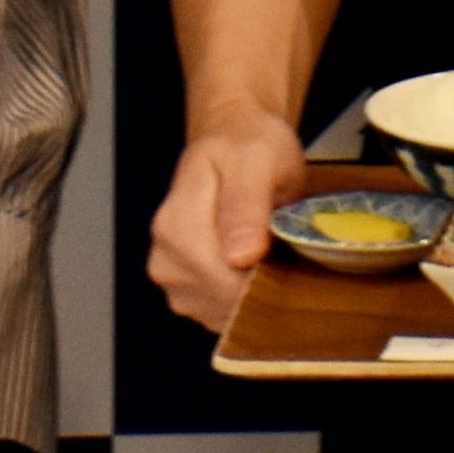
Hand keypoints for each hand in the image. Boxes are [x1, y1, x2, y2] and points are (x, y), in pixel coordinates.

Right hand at [150, 100, 304, 331]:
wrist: (233, 139)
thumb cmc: (247, 146)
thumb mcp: (257, 160)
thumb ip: (247, 204)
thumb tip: (241, 256)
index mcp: (176, 227)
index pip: (226, 283)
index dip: (265, 275)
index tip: (287, 251)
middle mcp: (166, 260)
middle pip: (226, 301)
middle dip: (261, 282)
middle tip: (282, 243)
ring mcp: (174, 281)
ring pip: (226, 312)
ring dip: (254, 292)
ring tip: (267, 250)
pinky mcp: (188, 294)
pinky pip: (224, 314)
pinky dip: (245, 297)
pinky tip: (256, 264)